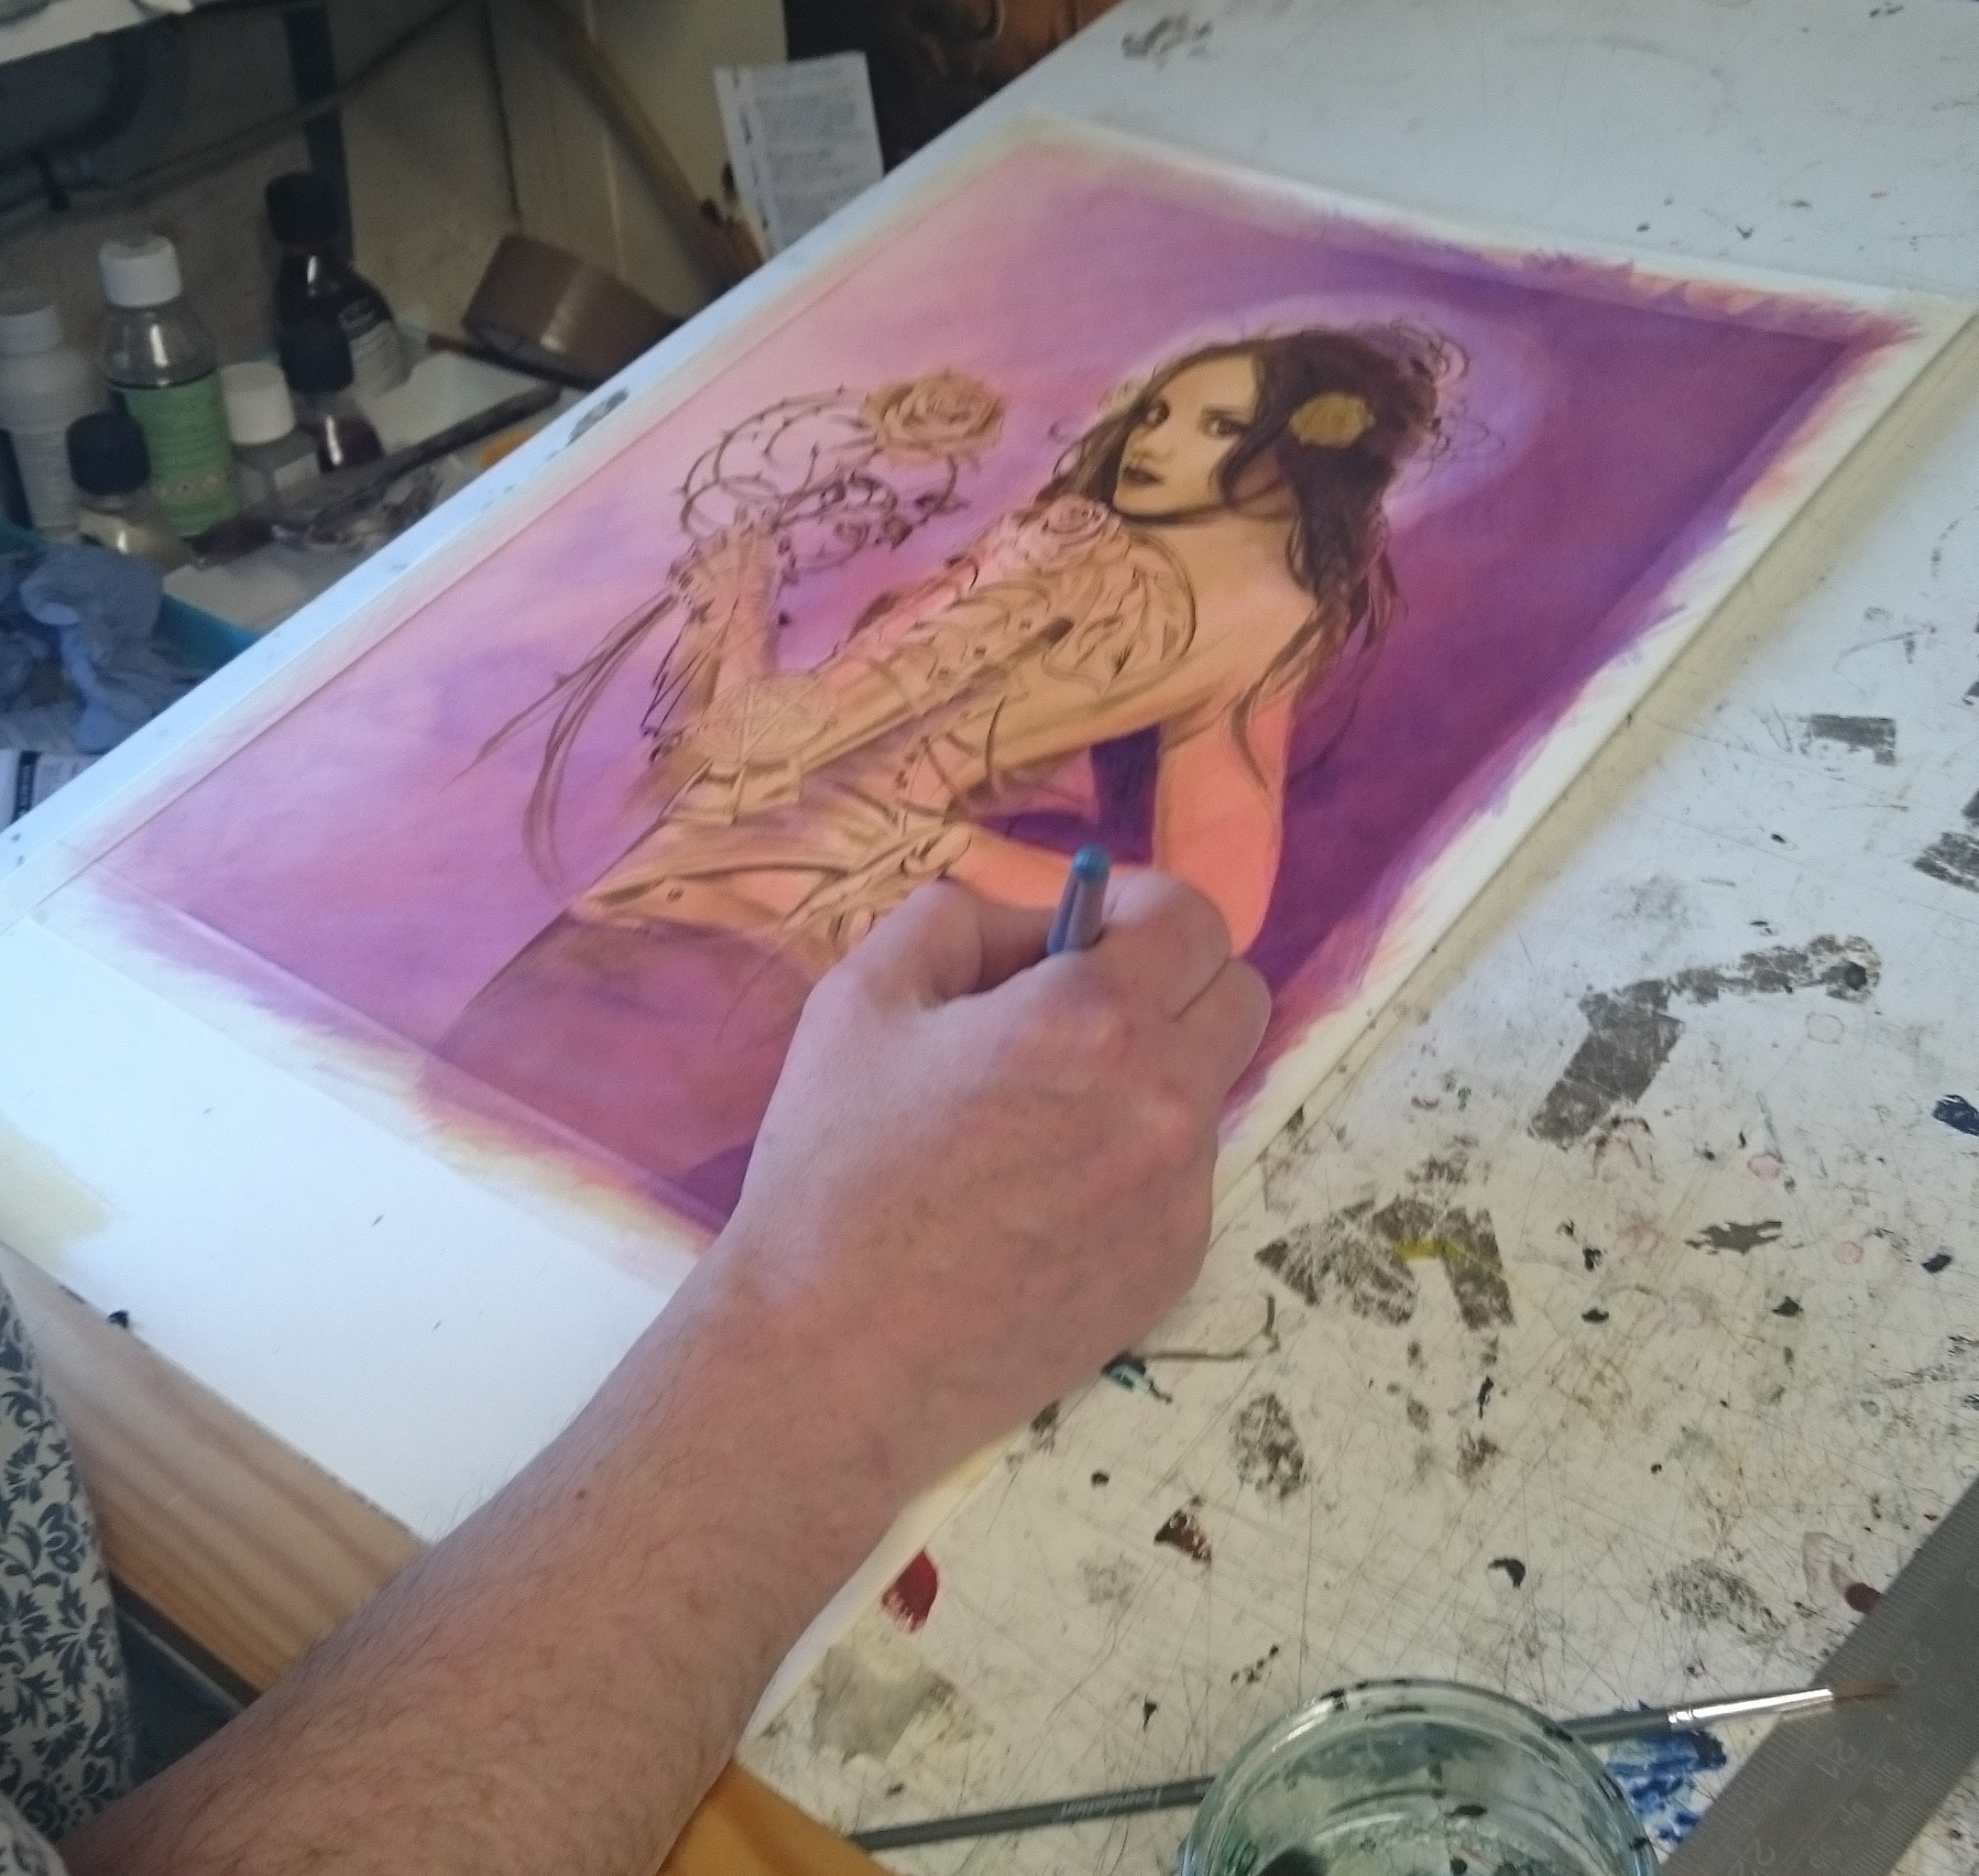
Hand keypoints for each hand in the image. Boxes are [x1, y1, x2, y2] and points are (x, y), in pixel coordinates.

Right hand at [702, 871, 1270, 1496]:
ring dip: (1149, 1077)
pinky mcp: (1176, 1267)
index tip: (1085, 933)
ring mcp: (1181, 1194)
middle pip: (1236, 995)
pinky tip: (1041, 1200)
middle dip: (1169, 982)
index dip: (1136, 909)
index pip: (1192, 918)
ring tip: (1040, 1122)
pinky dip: (1132, 1166)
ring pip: (1208, 1091)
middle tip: (1078, 1013)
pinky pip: (1181, 1179)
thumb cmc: (833, 1168)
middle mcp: (1165, 1101)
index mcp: (1093, 1018)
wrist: (832, 1356)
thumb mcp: (862, 997)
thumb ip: (960, 918)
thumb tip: (1033, 923)